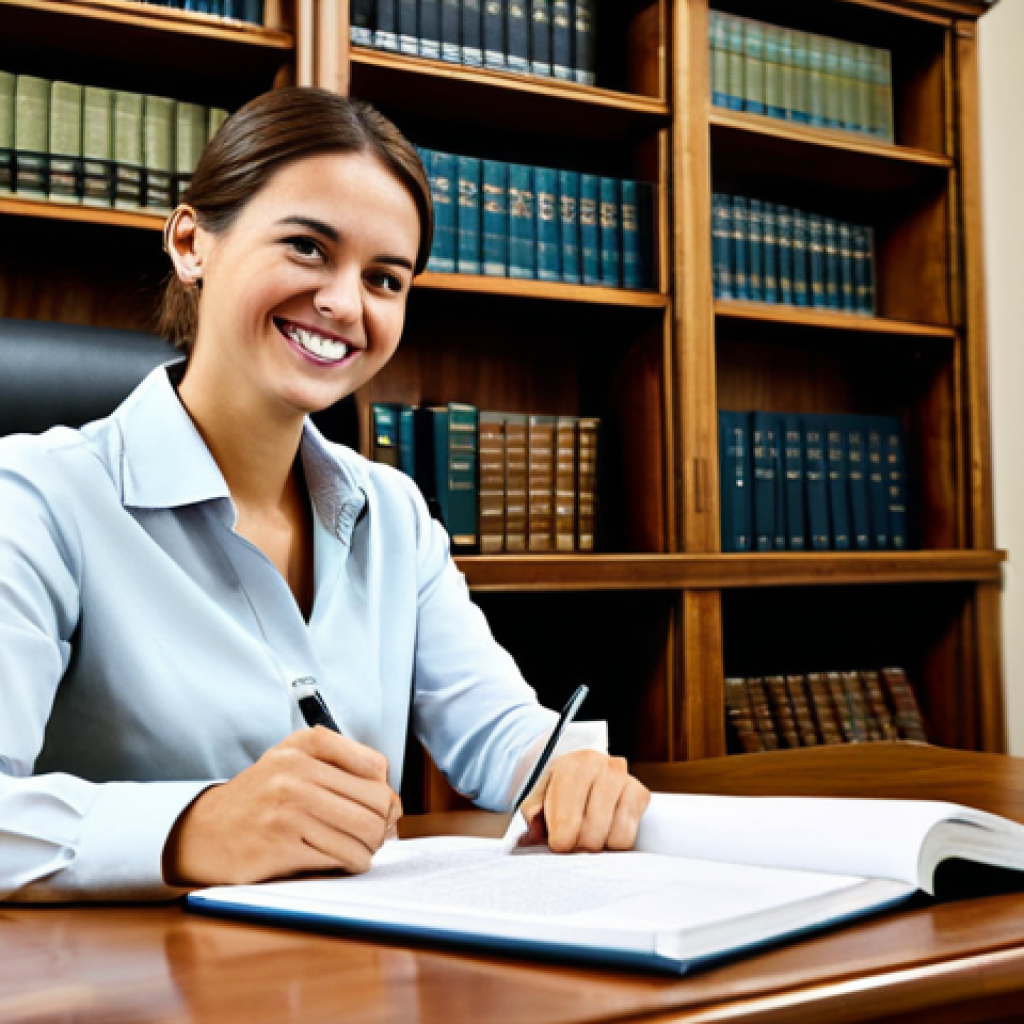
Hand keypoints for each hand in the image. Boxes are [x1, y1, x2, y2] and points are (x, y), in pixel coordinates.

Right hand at [163, 727, 401, 886]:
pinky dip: (352, 863)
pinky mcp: (281, 844)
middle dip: (384, 824)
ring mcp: (288, 808)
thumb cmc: (262, 797)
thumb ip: (343, 768)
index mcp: (305, 745)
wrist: (205, 830)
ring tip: (360, 850)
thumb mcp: (295, 762)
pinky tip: (343, 861)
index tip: (381, 808)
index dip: (386, 792)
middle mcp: (296, 771)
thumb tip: (394, 803)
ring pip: (364, 830)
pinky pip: (341, 857)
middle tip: (375, 836)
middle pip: (376, 800)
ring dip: (371, 847)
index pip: (375, 766)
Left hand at [518, 750, 649, 852]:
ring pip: (613, 837)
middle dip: (579, 845)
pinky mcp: (640, 792)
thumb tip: (535, 824)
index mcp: (573, 766)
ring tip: (589, 832)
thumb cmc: (558, 789)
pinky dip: (615, 840)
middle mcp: (602, 766)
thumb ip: (532, 811)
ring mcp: (624, 778)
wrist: (583, 770)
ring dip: (599, 844)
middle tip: (574, 839)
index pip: (567, 823)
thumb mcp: (538, 796)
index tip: (557, 842)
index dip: (560, 842)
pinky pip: (628, 836)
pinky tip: (606, 828)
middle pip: (590, 834)